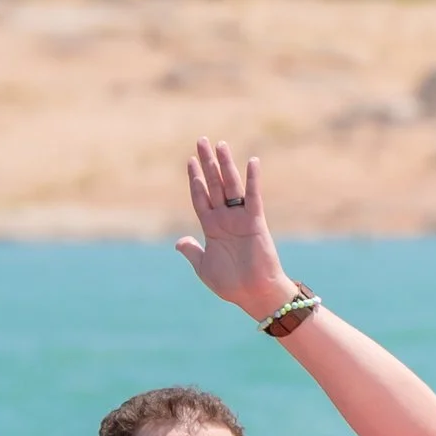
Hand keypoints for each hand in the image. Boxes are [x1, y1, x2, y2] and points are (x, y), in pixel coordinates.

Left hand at [174, 137, 295, 318]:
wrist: (253, 294)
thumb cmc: (231, 284)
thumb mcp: (204, 267)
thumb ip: (192, 251)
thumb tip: (179, 242)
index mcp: (212, 227)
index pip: (201, 197)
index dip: (195, 179)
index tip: (191, 160)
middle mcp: (225, 218)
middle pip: (214, 184)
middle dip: (207, 163)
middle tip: (201, 141)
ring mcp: (240, 218)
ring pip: (231, 186)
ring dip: (225, 165)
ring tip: (219, 144)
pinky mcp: (255, 222)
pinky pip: (254, 198)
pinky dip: (253, 180)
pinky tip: (252, 162)